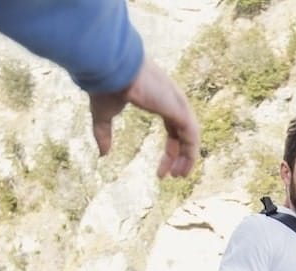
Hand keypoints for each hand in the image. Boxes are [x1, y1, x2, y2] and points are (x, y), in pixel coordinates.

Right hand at [89, 58, 199, 177]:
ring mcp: (178, 103)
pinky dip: (191, 152)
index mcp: (159, 100)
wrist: (110, 68)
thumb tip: (103, 154)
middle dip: (179, 157)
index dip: (170, 151)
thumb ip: (104, 134)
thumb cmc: (106, 85)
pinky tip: (182, 167)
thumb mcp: (103, 115)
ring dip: (188, 158)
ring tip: (178, 176)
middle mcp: (172, 101)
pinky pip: (192, 135)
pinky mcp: (179, 108)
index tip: (161, 172)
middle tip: (173, 176)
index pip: (172, 129)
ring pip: (191, 136)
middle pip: (183, 135)